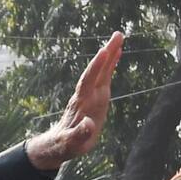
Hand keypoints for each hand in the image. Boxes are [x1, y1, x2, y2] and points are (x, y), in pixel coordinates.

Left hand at [26, 33, 121, 169]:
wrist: (61, 142)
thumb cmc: (67, 144)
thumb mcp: (72, 144)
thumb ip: (79, 134)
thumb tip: (88, 124)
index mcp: (81, 103)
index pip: (88, 82)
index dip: (96, 68)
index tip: (104, 52)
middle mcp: (86, 94)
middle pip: (97, 70)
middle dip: (106, 53)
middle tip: (118, 35)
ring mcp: (91, 94)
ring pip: (102, 70)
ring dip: (110, 54)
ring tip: (119, 37)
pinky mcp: (96, 96)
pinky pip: (105, 77)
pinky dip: (111, 64)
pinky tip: (117, 53)